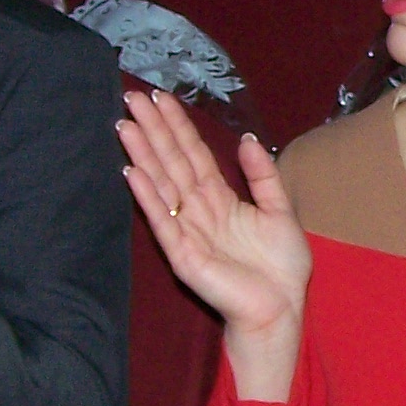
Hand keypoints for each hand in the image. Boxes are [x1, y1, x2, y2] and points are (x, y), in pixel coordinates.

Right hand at [118, 88, 310, 350]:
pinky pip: (162, 220)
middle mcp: (198, 210)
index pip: (193, 154)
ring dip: (143, 154)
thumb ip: (262, 176)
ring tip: (124, 125)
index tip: (160, 97)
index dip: (177, 126)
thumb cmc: (281, 267)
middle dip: (153, 130)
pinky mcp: (182, 254)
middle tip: (131, 96)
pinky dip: (147, 196)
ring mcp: (186, 231)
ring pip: (162, 184)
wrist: (281, 308)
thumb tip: (247, 139)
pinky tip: (132, 171)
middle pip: (171, 162)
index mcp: (219, 198)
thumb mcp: (280, 210)